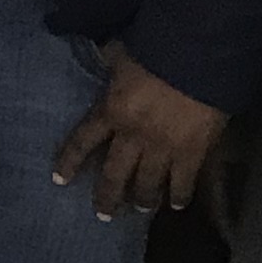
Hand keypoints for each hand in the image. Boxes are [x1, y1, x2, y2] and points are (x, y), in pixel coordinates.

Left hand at [49, 42, 229, 218]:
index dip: (69, 162)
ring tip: (139, 209)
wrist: (201, 55)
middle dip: (107, 197)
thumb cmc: (158, 47)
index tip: (60, 180)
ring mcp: (163, 148)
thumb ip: (111, 60)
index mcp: (111, 111)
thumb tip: (102, 52)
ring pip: (147, 183)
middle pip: (114, 175)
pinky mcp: (193, 152)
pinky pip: (183, 181)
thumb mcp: (123, 52)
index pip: (82, 141)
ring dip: (141, 199)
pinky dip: (179, 195)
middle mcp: (132, 137)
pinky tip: (176, 206)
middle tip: (103, 215)